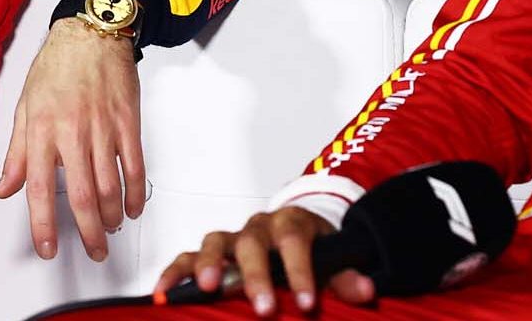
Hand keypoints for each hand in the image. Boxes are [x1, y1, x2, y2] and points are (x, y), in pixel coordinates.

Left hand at [0, 17, 143, 261]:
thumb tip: (5, 189)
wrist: (93, 32)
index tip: (48, 249)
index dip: (43, 224)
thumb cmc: (55, 66)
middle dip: (88, 232)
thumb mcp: (24, 106)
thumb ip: (17, 153)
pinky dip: (136, 193)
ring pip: (111, 186)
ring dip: (111, 217)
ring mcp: (104, 128)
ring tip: (108, 232)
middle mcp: (73, 132)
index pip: (40, 188)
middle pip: (83, 195)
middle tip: (93, 253)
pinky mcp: (129, 122)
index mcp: (42, 129)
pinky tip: (132, 208)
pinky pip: (135, 166)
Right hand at [153, 207, 373, 316]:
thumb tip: (366, 291)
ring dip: (208, 264)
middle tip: (262, 307)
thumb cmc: (310, 245)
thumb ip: (346, 275)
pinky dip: (175, 271)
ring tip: (206, 289)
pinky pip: (187, 255)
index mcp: (291, 224)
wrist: (296, 226)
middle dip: (255, 276)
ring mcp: (233, 238)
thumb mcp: (333, 256)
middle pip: (252, 243)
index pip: (296, 242)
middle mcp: (259, 227)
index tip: (308, 302)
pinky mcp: (214, 251)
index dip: (302, 272)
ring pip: (215, 241)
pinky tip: (164, 292)